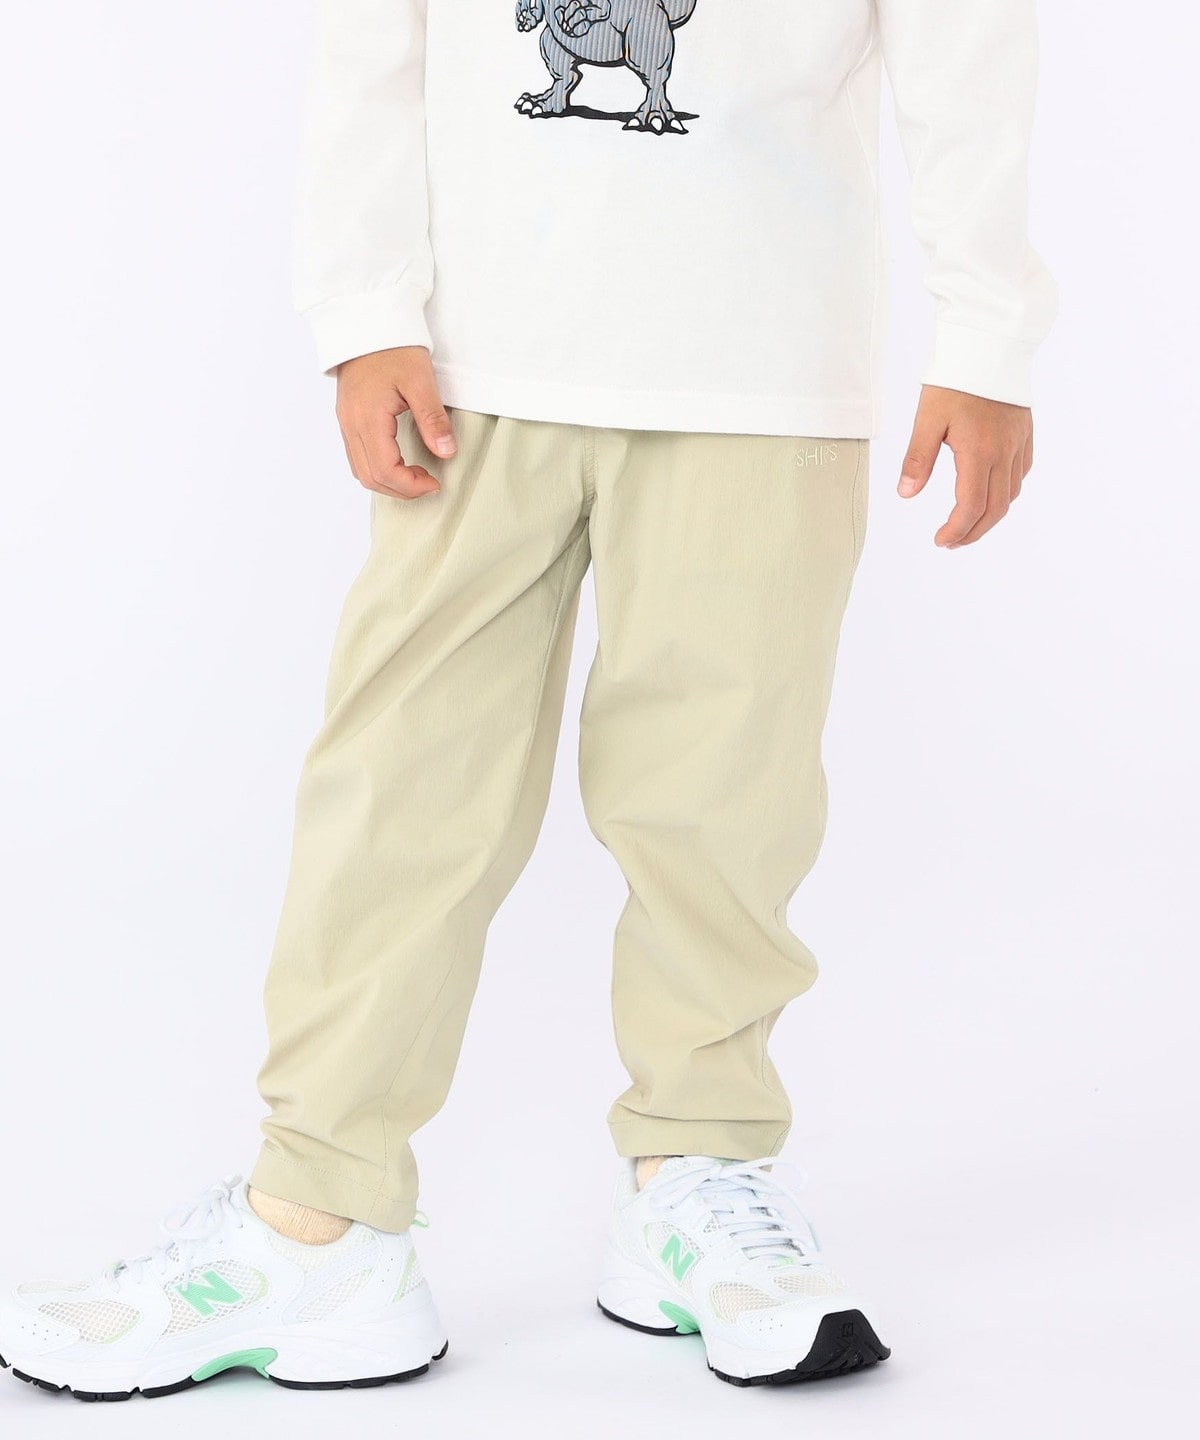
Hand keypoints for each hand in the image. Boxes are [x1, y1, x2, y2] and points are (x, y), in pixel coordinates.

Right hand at [335, 347, 456, 499]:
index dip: (411, 486)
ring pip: (361, 470)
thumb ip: (433, 419)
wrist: (367, 322)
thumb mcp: (420, 381)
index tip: (435, 483)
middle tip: (429, 484)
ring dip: (388, 482)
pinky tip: (399, 462)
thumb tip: (447, 453)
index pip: (385, 471)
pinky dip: (378, 468)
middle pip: (370, 478)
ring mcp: (346, 422)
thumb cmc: (393, 347)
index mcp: (368, 419)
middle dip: (401, 490)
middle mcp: (351, 425)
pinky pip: (357, 456)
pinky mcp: (347, 418)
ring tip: (416, 476)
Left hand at [898, 385, 1033, 547]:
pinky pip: (1020, 473)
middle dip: (973, 532)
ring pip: (1011, 494)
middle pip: (995, 509)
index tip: (940, 541)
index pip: (971, 506)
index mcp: (979, 452)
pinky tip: (989, 493)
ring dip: (990, 515)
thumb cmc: (955, 379)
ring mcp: (1018, 444)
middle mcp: (1004, 453)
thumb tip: (906, 494)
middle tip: (951, 542)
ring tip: (967, 523)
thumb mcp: (928, 419)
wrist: (990, 344)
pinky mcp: (1025, 434)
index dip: (956, 530)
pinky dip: (1005, 492)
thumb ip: (918, 459)